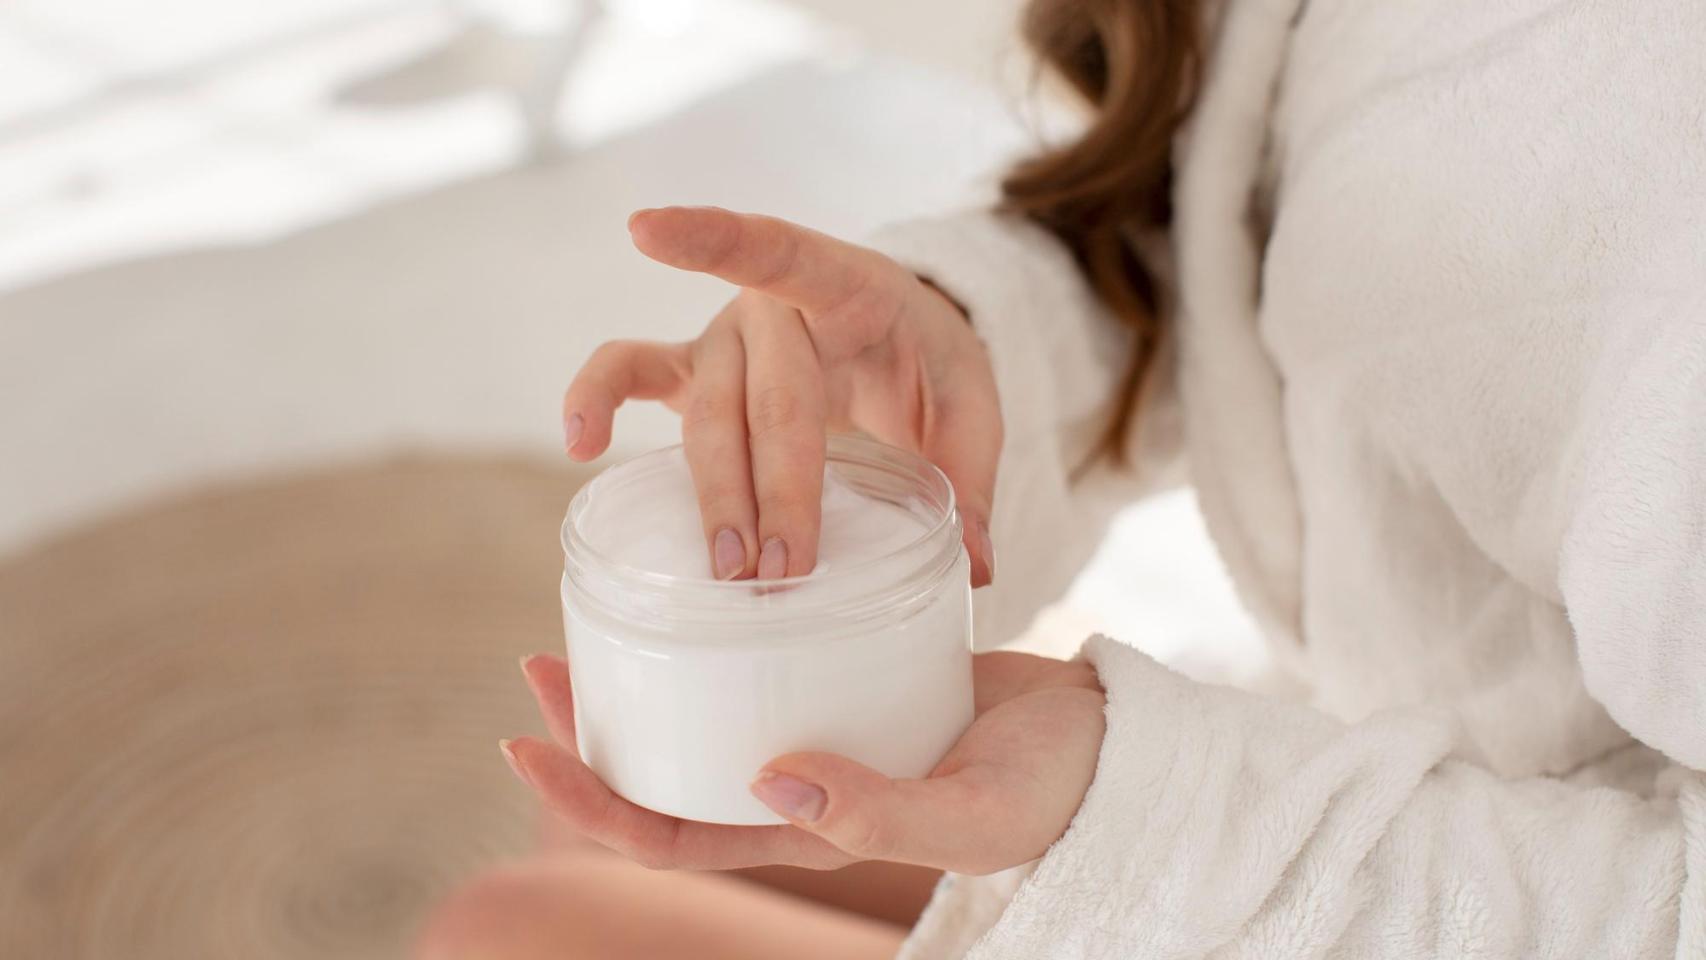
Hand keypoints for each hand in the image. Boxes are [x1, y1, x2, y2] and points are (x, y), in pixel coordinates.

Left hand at [502, 651, 1104, 874]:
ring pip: (708, 710)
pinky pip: (765, 659)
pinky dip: (718, 631)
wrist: (1110, 741)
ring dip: (646, 674)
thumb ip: (876, 809)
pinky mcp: (853, 676)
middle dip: (593, 732)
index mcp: (808, 831)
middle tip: (542, 664)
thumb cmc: (1050, 789)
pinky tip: (707, 579)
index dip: (589, 804)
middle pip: (670, 769)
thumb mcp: (971, 810)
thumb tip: (765, 781)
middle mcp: (799, 784)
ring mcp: (823, 729)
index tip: (525, 745)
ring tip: (600, 618)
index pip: (672, 833)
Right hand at [561, 206, 999, 584]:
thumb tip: (976, 565)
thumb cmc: (928, 363)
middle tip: (784, 570)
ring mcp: (722, 341)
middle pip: (760, 398)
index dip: (711, 239)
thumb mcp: (970, 402)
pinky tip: (578, 444)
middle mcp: (769, 308)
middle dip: (772, 487)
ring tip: (730, 569)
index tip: (645, 230)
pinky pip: (631, 376)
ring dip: (717, 496)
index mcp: (842, 283)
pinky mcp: (694, 374)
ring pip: (706, 419)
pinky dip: (593, 399)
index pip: (776, 249)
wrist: (900, 341)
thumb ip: (972, 474)